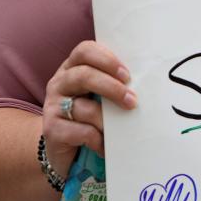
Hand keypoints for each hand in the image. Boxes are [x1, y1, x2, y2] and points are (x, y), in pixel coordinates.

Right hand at [42, 40, 135, 172]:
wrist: (66, 150)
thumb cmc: (91, 118)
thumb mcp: (102, 98)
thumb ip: (116, 86)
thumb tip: (148, 85)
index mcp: (73, 68)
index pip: (85, 51)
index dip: (107, 60)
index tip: (127, 75)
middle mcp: (59, 83)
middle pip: (84, 75)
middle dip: (112, 87)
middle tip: (132, 101)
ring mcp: (53, 106)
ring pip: (85, 108)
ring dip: (108, 121)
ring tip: (122, 131)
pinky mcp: (51, 129)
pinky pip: (82, 132)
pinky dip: (99, 141)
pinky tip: (106, 147)